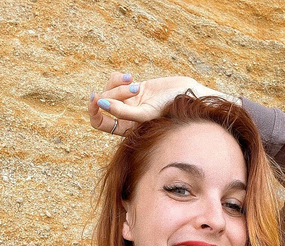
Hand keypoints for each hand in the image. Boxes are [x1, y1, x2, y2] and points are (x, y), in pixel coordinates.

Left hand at [88, 71, 240, 136]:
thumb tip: (100, 103)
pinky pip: (116, 81)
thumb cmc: (172, 111)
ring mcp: (129, 102)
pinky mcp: (135, 89)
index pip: (99, 123)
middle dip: (111, 93)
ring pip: (109, 90)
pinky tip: (132, 77)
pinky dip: (119, 77)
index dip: (94, 111)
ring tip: (133, 82)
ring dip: (117, 83)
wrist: (191, 97)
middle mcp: (125, 117)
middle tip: (128, 87)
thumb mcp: (146, 113)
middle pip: (103, 104)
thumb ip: (123, 111)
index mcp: (126, 129)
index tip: (97, 98)